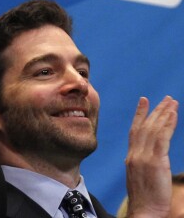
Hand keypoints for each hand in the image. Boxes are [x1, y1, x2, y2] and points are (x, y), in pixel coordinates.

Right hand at [125, 96, 177, 217]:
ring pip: (153, 129)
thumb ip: (144, 166)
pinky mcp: (155, 161)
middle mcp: (135, 154)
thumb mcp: (140, 179)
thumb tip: (151, 161)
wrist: (145, 211)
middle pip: (145, 126)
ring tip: (172, 102)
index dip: (139, 114)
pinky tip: (173, 115)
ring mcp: (144, 157)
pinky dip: (167, 124)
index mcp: (131, 158)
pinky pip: (162, 138)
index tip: (144, 100)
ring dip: (164, 113)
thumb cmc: (146, 202)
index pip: (135, 131)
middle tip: (166, 98)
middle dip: (156, 110)